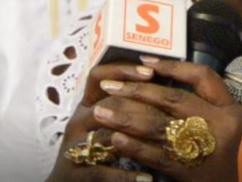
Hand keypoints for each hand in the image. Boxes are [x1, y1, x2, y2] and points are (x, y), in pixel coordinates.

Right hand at [47, 62, 158, 181]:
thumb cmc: (94, 149)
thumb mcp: (103, 123)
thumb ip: (122, 105)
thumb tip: (157, 83)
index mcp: (85, 106)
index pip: (98, 77)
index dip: (123, 70)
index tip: (150, 72)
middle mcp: (77, 123)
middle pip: (108, 104)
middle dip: (140, 105)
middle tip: (167, 111)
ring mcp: (75, 149)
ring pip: (106, 137)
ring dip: (136, 140)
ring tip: (163, 144)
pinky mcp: (76, 175)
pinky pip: (103, 173)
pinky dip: (127, 176)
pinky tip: (147, 178)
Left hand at [48, 59, 241, 181]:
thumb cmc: (241, 150)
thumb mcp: (236, 119)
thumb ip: (212, 98)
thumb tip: (170, 75)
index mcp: (228, 111)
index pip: (200, 78)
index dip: (171, 68)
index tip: (143, 61)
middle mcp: (215, 127)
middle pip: (170, 101)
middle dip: (136, 91)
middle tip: (108, 86)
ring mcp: (201, 150)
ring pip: (158, 128)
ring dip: (126, 118)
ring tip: (102, 111)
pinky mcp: (189, 174)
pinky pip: (158, 157)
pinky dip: (135, 147)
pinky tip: (117, 139)